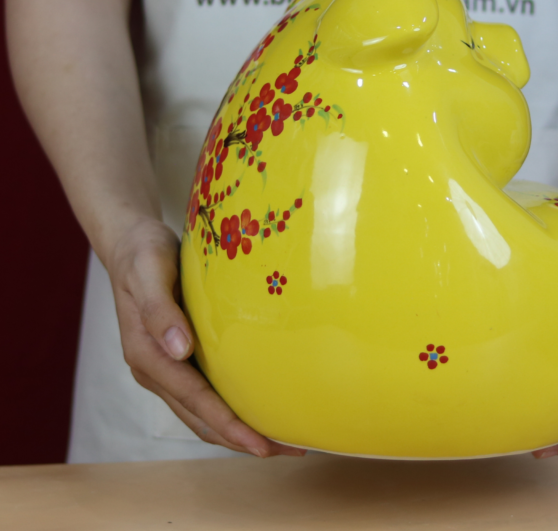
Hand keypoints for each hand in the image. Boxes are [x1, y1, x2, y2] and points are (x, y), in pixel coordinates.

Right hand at [106, 216, 305, 457]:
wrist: (130, 245)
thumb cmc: (144, 255)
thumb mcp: (150, 273)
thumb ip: (160, 310)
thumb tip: (179, 350)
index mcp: (146, 355)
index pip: (194, 400)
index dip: (228, 425)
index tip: (261, 445)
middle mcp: (154, 370)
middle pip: (200, 418)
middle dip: (241, 440)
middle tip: (287, 450)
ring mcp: (165, 367)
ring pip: (201, 412)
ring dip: (237, 430)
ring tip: (280, 438)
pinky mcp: (177, 358)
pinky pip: (203, 394)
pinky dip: (229, 408)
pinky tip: (257, 404)